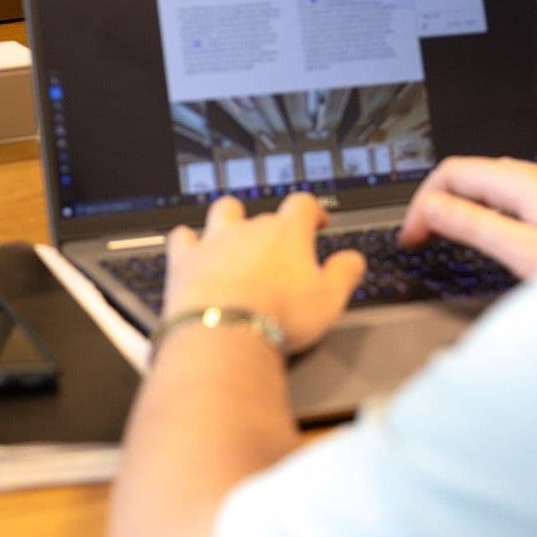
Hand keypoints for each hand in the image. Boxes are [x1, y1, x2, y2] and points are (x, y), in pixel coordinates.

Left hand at [164, 193, 365, 355]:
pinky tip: (190, 246)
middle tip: (279, 249)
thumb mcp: (329, 299)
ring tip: (235, 234)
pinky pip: (183, 236)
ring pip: (223, 212)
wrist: (226, 332)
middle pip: (263, 213)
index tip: (316, 221)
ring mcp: (215, 240)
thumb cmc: (280, 316)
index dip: (312, 210)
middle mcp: (250, 229)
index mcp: (287, 233)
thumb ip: (344, 274)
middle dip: (272, 227)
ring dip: (230, 219)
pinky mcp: (186, 259)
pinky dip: (188, 240)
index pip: (303, 204)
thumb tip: (353, 260)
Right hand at [399, 157, 536, 280]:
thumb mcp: (525, 251)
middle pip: (469, 174)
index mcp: (520, 182)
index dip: (421, 202)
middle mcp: (536, 176)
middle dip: (437, 201)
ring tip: (447, 237)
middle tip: (421, 238)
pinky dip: (488, 212)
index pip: (450, 172)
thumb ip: (474, 226)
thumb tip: (429, 208)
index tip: (410, 237)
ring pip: (491, 185)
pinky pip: (514, 196)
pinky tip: (493, 237)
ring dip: (461, 205)